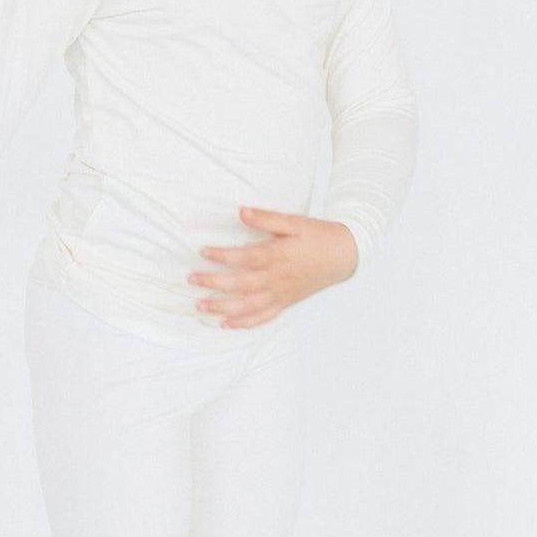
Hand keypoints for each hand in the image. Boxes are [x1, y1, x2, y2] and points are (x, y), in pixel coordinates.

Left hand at [188, 205, 358, 328]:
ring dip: (223, 307)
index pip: (246, 258)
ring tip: (200, 306)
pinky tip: (225, 325)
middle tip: (192, 280)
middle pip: (242, 284)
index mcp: (279, 256)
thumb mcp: (295, 221)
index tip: (203, 251)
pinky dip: (244, 323)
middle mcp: (278, 278)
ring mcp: (281, 294)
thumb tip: (241, 211)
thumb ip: (267, 218)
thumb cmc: (317, 236)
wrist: (345, 255)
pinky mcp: (285, 303)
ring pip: (249, 305)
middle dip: (215, 283)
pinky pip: (263, 318)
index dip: (224, 256)